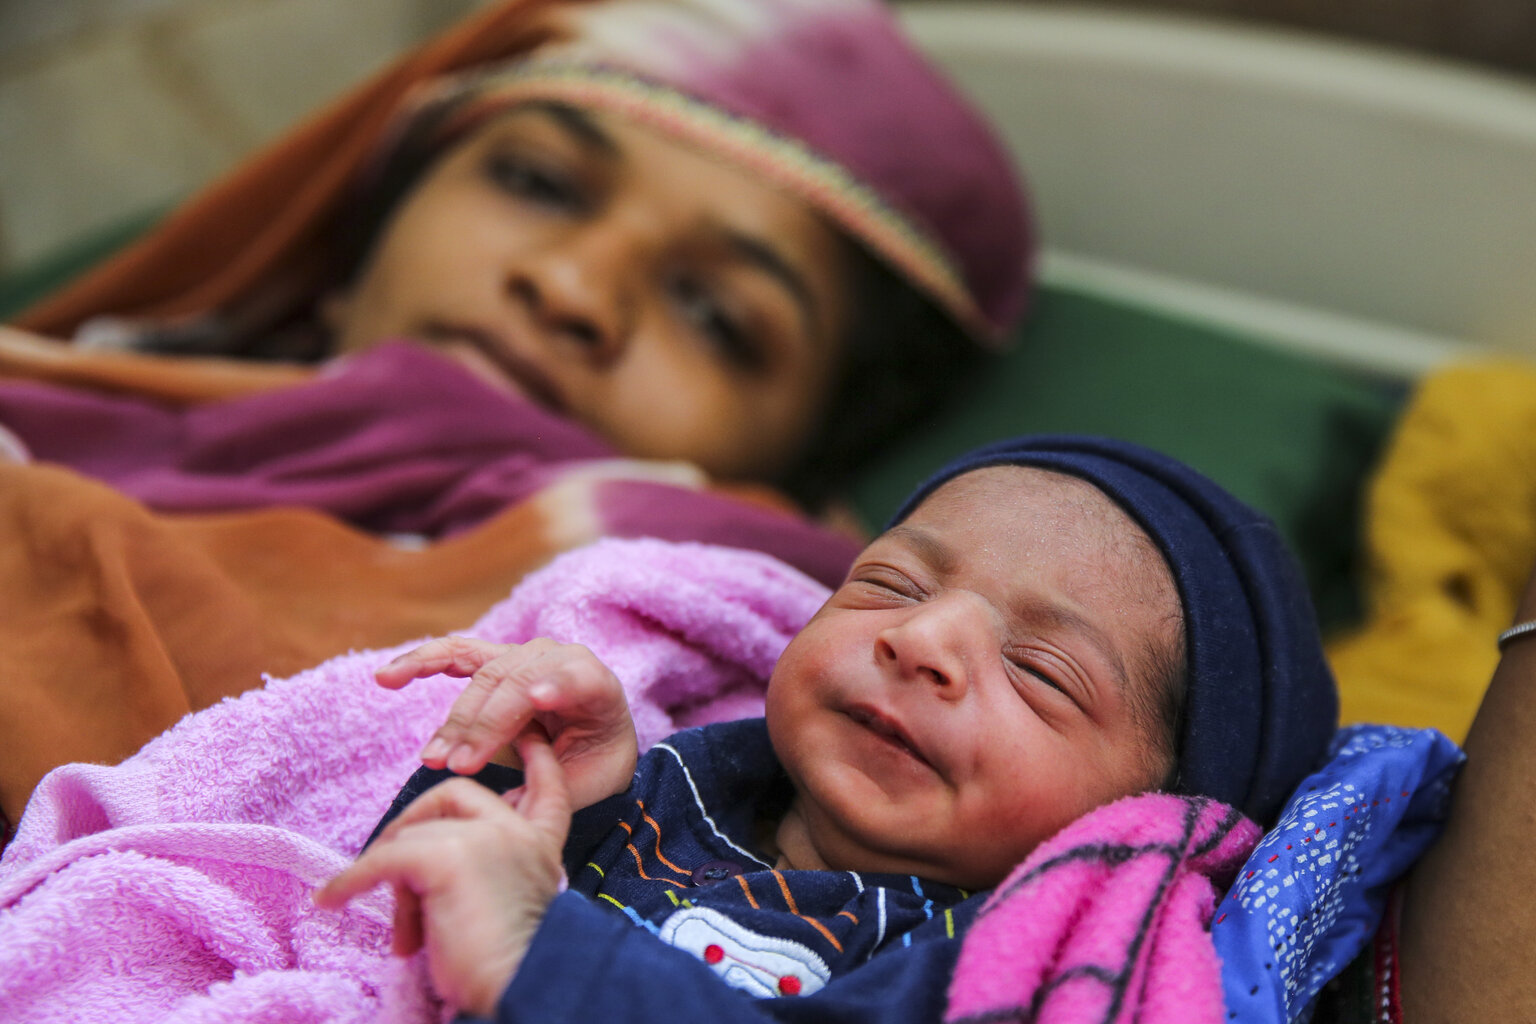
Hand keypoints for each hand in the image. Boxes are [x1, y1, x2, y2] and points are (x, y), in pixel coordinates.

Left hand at [315, 734, 571, 1016]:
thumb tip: (422, 871)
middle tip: (391, 861)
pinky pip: (384, 860)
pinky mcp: (448, 857)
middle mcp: (518, 831)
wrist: (522, 984)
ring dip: (392, 881)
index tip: (526, 737)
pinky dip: (352, 879)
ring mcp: (484, 837)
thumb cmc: (508, 963)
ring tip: (401, 930)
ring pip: (414, 836)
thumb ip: (485, 868)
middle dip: (416, 819)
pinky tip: (333, 898)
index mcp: (541, 844)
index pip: (546, 784)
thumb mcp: (506, 899)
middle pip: (456, 793)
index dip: (535, 758)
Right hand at [377, 636, 638, 809]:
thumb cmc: (591, 764)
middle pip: (517, 681)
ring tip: (436, 757)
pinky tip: (387, 677)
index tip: (536, 699)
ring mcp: (523, 654)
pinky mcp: (492, 660)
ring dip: (456, 718)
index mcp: (598, 685)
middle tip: (460, 767)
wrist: (591, 741)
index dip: (557, 684)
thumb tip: (498, 806)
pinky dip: (420, 662)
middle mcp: (559, 658)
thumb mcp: (585, 783)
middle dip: (486, 724)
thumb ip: (549, 787)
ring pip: (484, 676)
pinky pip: (453, 654)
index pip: (578, 677)